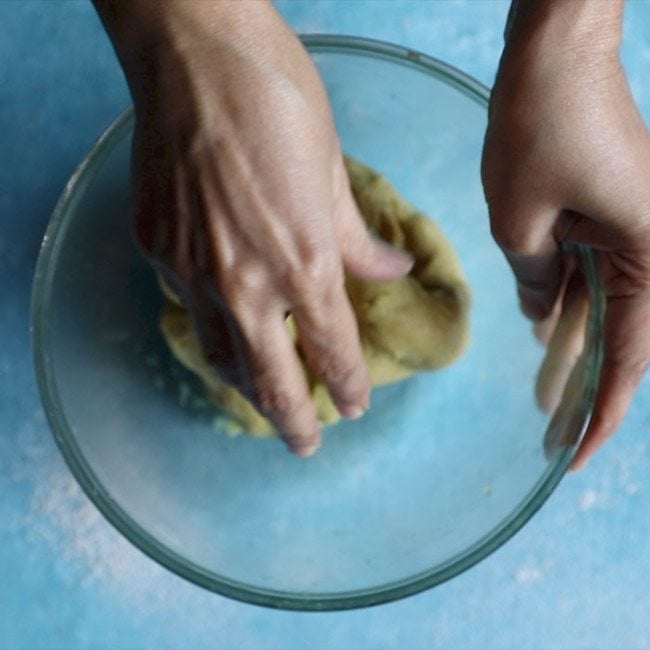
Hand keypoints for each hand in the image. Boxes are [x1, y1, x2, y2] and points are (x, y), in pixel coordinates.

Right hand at [95, 0, 411, 455]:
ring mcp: (192, 271)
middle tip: (305, 446)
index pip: (332, 350)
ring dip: (246, 386)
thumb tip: (388, 271)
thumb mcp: (334, 173)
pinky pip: (188, 309)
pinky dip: (211, 331)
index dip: (347, 385)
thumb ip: (357, 239)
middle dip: (293, 420)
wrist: (196, 57)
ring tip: (261, 400)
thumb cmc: (277, 102)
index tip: (356, 405)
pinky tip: (222, 330)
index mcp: (304, 263)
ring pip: (221, 355)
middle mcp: (246, 283)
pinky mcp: (156, 250)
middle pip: (271, 378)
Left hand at [482, 0, 649, 469]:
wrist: (554, 54)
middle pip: (621, 339)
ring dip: (573, 351)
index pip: (628, 359)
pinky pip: (591, 273)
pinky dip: (567, 306)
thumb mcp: (521, 223)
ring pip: (603, 309)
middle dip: (586, 389)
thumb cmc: (541, 129)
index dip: (601, 411)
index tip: (575, 454)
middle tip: (555, 438)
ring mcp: (632, 230)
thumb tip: (543, 315)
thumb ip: (536, 279)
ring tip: (544, 402)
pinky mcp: (609, 214)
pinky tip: (545, 338)